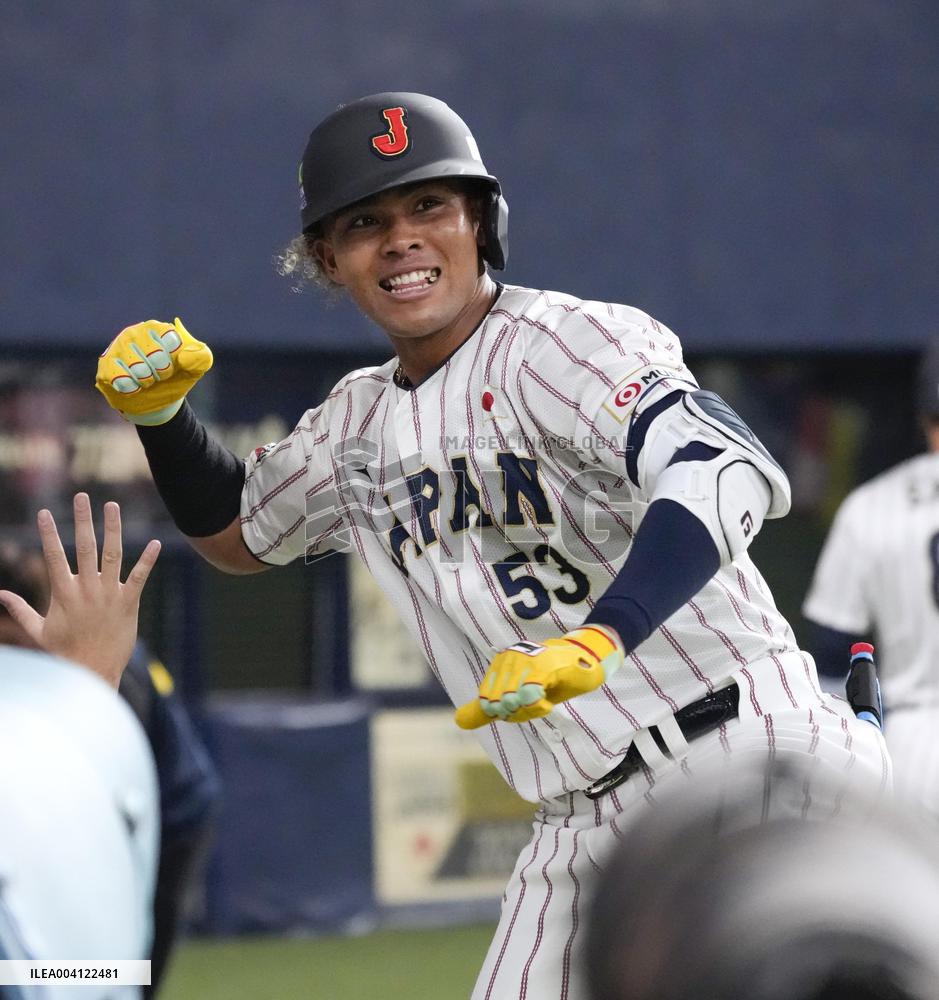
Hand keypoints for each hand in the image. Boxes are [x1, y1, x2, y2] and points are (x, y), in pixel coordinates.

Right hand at [0, 493, 160, 687]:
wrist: (93, 672)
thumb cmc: (65, 651)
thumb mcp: (38, 630)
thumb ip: (20, 609)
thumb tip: (0, 594)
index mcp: (63, 593)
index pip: (54, 556)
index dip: (48, 534)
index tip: (43, 513)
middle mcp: (86, 589)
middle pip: (85, 547)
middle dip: (83, 520)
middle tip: (82, 496)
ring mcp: (109, 594)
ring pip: (112, 555)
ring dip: (113, 529)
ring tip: (113, 507)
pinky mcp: (129, 603)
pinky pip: (140, 577)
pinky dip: (148, 560)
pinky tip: (155, 543)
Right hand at [95, 317, 212, 424]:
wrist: (154, 401)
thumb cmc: (174, 379)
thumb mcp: (194, 369)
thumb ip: (201, 358)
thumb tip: (185, 354)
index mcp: (156, 328)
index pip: (169, 339)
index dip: (174, 359)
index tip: (172, 365)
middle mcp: (134, 333)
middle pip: (155, 355)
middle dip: (161, 372)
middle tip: (158, 375)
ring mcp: (116, 348)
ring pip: (137, 368)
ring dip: (146, 381)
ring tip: (145, 380)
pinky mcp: (105, 366)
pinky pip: (120, 378)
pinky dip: (131, 388)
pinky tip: (132, 386)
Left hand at [455, 625, 623, 729]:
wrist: (587, 660)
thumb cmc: (554, 678)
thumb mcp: (517, 696)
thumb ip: (489, 708)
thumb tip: (459, 722)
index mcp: (499, 665)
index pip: (488, 704)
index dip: (508, 713)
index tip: (527, 704)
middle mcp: (508, 659)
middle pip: (499, 705)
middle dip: (519, 713)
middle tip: (537, 703)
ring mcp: (524, 660)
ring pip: (513, 702)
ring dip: (530, 711)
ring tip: (544, 700)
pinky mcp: (543, 665)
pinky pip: (529, 696)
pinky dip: (538, 707)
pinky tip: (548, 703)